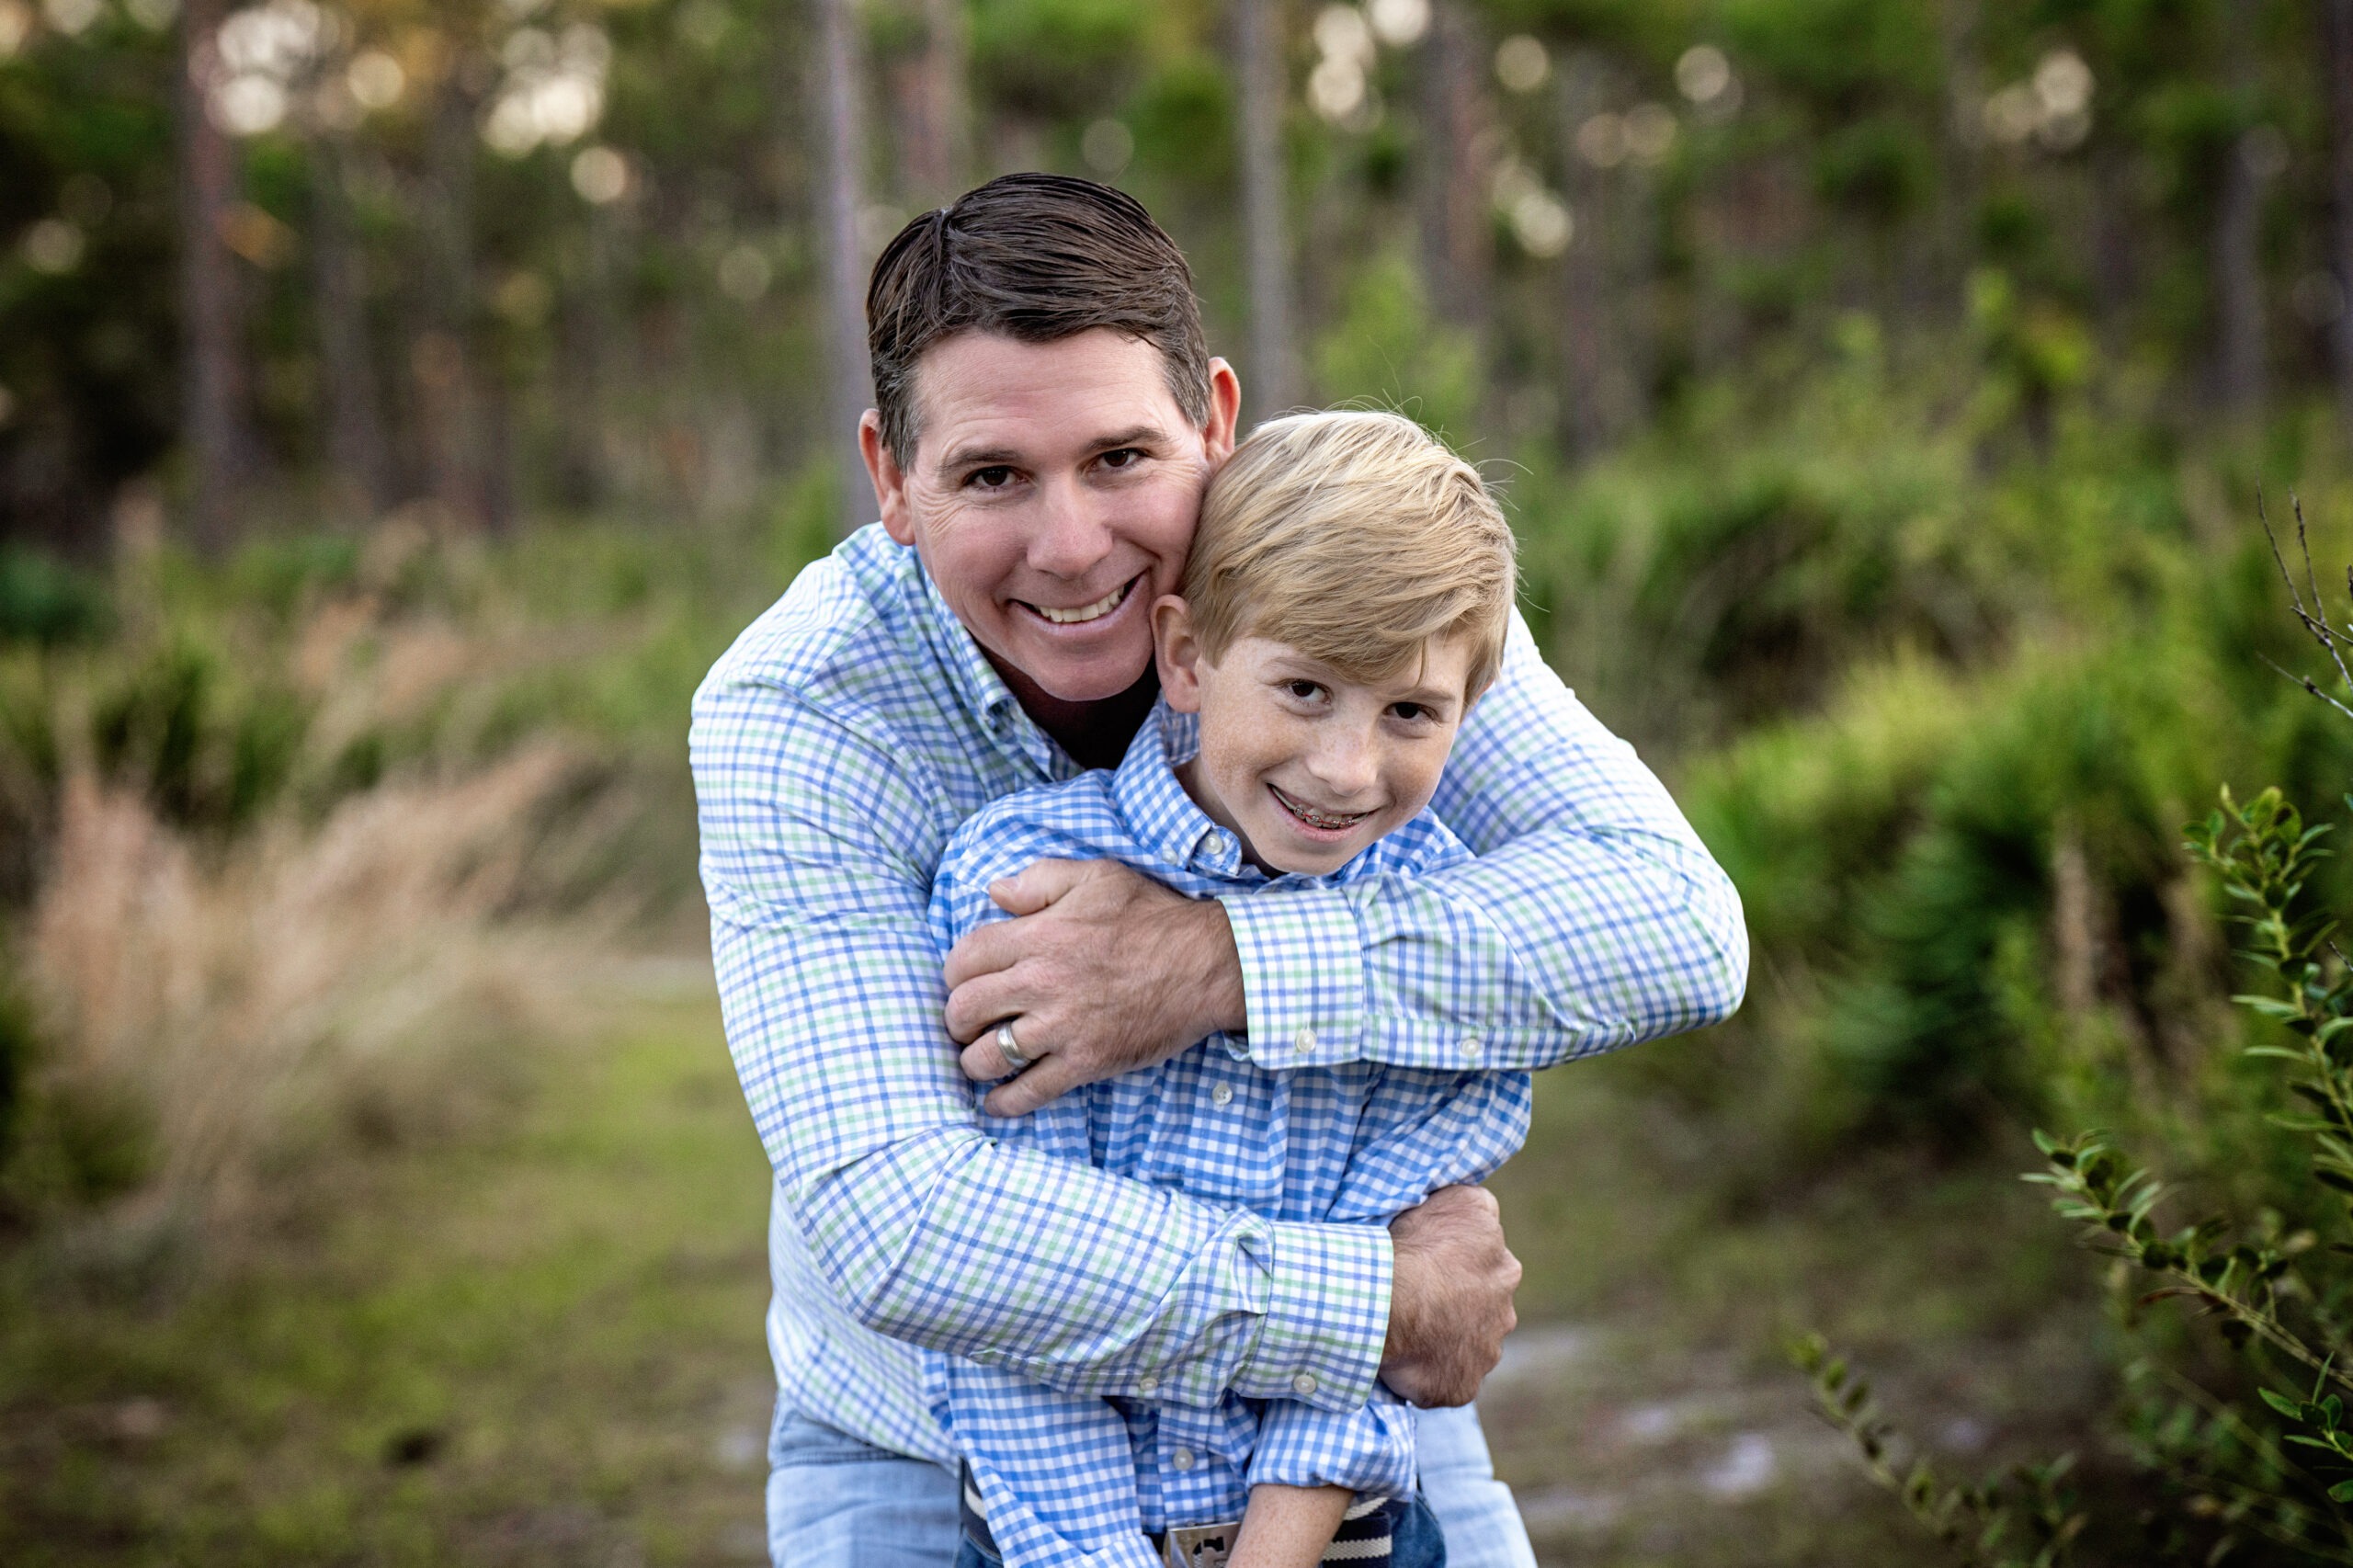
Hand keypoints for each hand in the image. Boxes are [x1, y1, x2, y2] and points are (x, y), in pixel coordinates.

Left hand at [943, 858, 1246, 1116]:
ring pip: (987, 1056)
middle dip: (957, 1018)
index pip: (964, 959)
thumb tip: (993, 890)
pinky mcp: (1085, 1062)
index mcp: (1038, 935)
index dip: (955, 974)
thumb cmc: (1152, 917)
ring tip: (981, 1057)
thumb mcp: (1096, 876)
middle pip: (965, 1009)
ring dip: (974, 1060)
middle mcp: (1040, 983)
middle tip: (969, 1021)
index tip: (965, 982)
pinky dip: (1006, 1102)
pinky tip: (998, 1101)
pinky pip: (1030, 1091)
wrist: (1207, 964)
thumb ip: (1039, 879)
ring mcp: (1062, 1027)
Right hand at [1380, 1185, 1519, 1406]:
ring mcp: (1484, 1353)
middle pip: (1481, 1306)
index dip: (1459, 1264)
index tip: (1431, 1266)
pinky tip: (1406, 1360)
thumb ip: (1478, 1207)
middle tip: (1418, 1300)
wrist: (1389, 1302)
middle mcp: (1504, 1311)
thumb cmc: (1415, 1247)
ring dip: (1445, 1338)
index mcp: (1504, 1266)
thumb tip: (1482, 1211)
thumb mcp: (1458, 1201)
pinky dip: (1430, 1372)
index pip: (1488, 1263)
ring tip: (1408, 1330)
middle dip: (1457, 1304)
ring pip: (1467, 1343)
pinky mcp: (1463, 1385)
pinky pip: (1448, 1378)